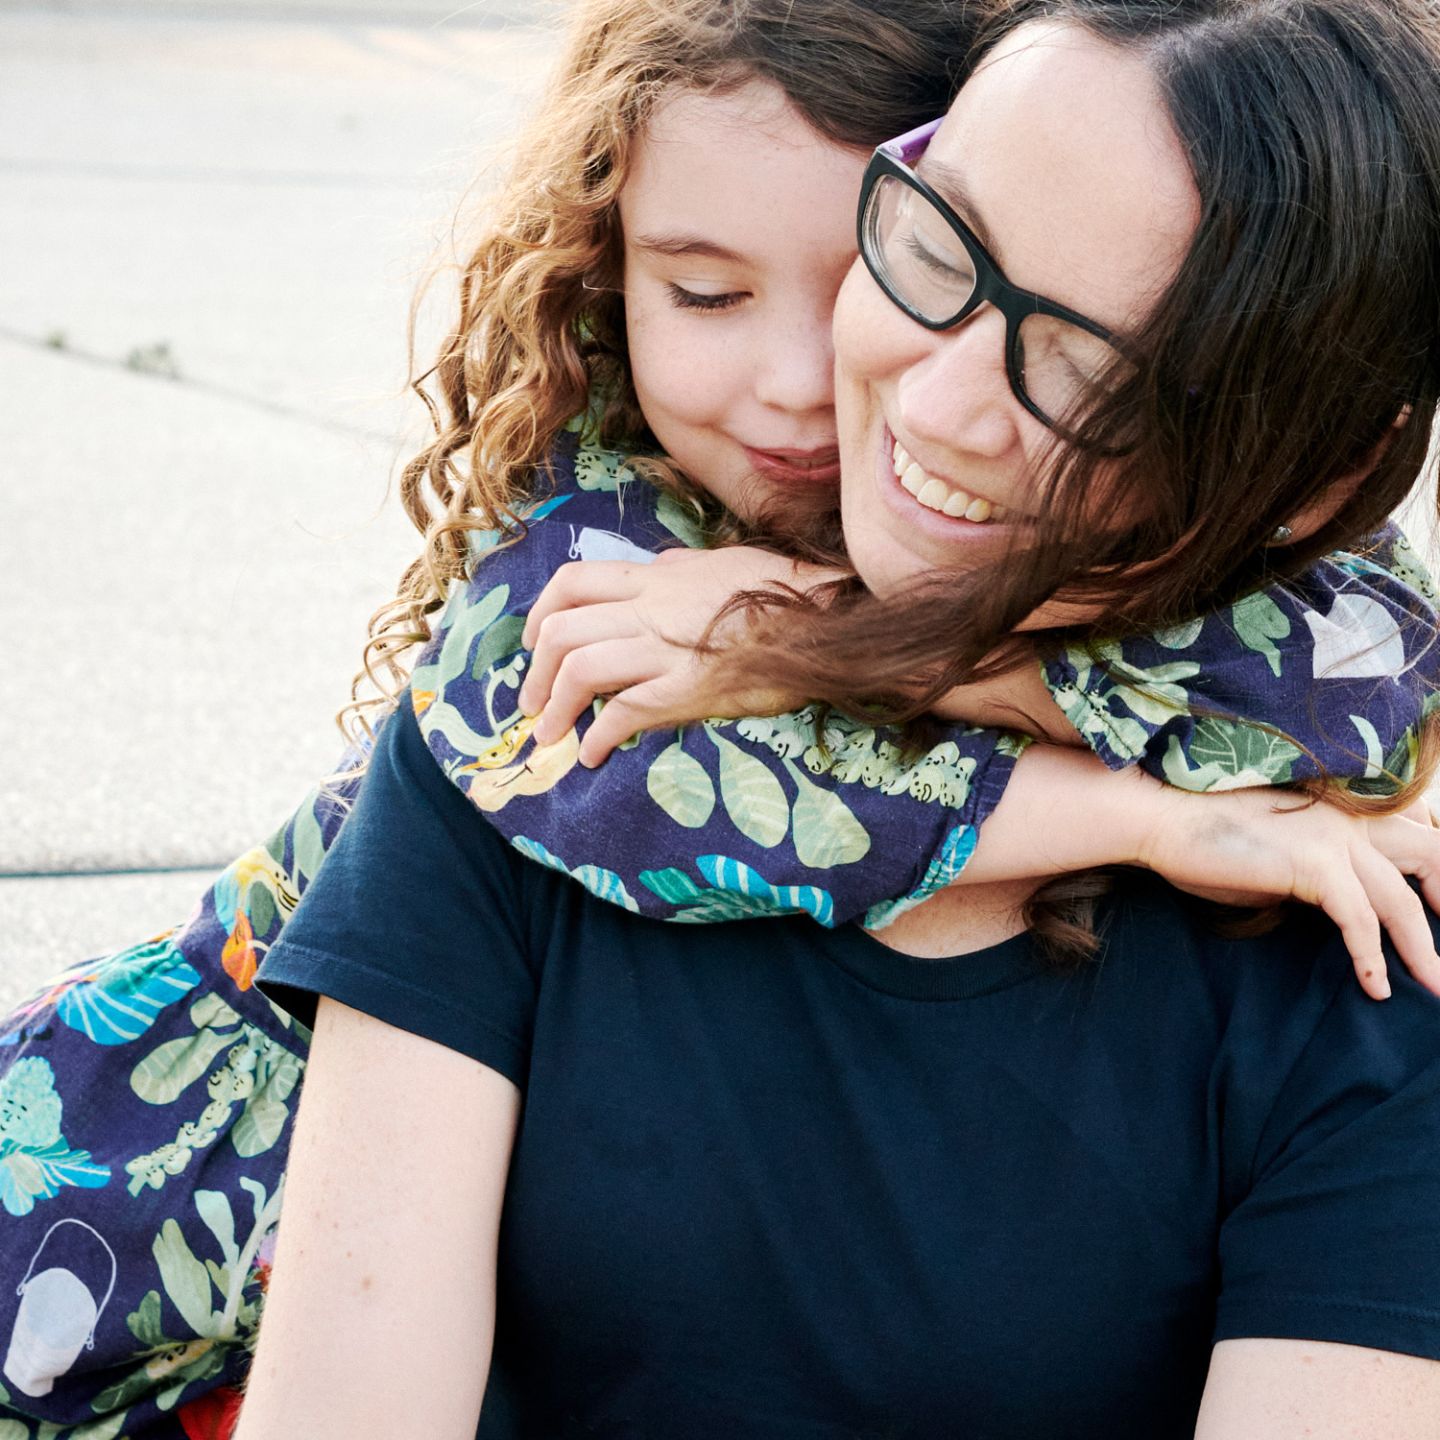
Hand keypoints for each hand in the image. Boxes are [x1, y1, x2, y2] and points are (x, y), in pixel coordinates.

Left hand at [518, 548, 839, 764]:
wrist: (830, 617)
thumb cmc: (788, 588)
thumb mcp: (726, 561)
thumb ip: (684, 566)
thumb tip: (659, 567)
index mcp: (659, 576)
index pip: (574, 582)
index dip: (539, 613)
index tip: (531, 644)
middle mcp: (653, 607)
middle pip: (564, 631)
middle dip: (536, 673)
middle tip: (532, 705)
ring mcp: (668, 648)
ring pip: (582, 669)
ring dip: (555, 707)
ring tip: (549, 737)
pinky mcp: (689, 688)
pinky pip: (626, 712)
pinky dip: (600, 736)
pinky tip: (594, 755)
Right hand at [1138, 783, 1439, 1000]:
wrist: (1161, 816)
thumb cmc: (1205, 838)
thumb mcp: (1275, 851)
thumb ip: (1314, 871)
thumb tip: (1334, 906)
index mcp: (1342, 806)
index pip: (1419, 826)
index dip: (1436, 871)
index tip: (1439, 907)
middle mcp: (1348, 815)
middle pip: (1432, 854)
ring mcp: (1333, 836)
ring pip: (1402, 899)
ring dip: (1423, 950)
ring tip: (1433, 987)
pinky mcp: (1312, 862)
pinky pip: (1359, 919)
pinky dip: (1371, 957)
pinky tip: (1374, 986)